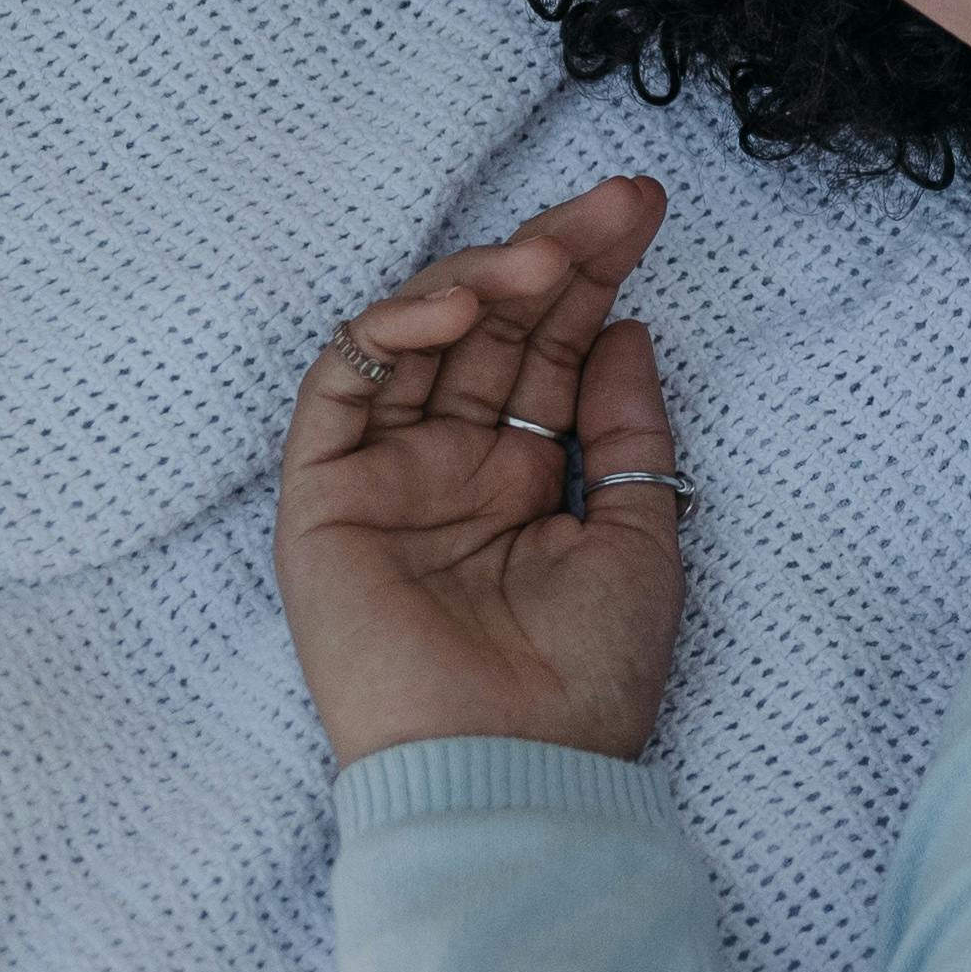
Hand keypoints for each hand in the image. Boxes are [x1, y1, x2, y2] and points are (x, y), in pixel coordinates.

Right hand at [278, 179, 688, 766]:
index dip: (594, 275)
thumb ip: (625, 427)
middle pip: (493, 328)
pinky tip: (459, 304)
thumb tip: (627, 327)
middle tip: (617, 204)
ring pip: (418, 338)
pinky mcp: (324, 501)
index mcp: (525, 477)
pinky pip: (341, 389)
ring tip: (548, 255)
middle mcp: (454, 467)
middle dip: (552, 252)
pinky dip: (391, 330)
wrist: (517, 768)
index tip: (646, 211)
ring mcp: (388, 478)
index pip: (554, 348)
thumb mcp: (638, 530)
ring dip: (481, 278)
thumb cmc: (586, 675)